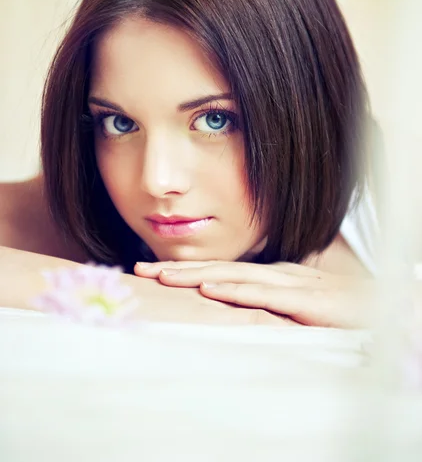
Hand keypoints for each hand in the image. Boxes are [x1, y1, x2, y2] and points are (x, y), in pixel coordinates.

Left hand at [134, 260, 376, 327]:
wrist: (381, 307)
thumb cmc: (337, 308)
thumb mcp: (295, 305)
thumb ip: (268, 304)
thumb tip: (234, 305)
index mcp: (271, 276)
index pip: (221, 271)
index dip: (186, 270)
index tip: (153, 273)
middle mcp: (275, 274)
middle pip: (219, 269)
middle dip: (178, 269)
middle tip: (141, 270)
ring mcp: (290, 284)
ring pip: (235, 276)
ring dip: (197, 275)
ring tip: (163, 276)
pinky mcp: (307, 300)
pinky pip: (267, 294)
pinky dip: (237, 290)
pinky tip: (212, 289)